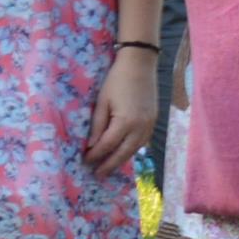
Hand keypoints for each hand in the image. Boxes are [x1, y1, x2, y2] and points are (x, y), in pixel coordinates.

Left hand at [84, 50, 155, 175]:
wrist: (140, 64)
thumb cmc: (116, 80)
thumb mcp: (102, 101)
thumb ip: (97, 124)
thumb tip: (91, 145)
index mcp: (125, 122)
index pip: (107, 145)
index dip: (95, 155)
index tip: (85, 161)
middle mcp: (140, 128)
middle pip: (123, 153)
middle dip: (109, 165)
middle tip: (97, 174)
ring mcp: (149, 125)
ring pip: (134, 150)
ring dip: (121, 159)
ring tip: (109, 167)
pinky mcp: (153, 121)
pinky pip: (142, 142)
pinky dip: (131, 149)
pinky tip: (123, 152)